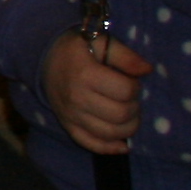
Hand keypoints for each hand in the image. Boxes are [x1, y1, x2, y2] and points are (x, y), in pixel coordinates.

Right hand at [42, 31, 152, 154]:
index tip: (132, 81)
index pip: (125, 91)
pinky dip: (110, 148)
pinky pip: (91, 144)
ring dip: (128, 128)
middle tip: (131, 99)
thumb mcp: (99, 41)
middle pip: (120, 115)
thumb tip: (147, 70)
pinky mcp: (68, 125)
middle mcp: (77, 98)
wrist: (43, 58)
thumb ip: (125, 55)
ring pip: (109, 133)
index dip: (136, 87)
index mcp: (85, 74)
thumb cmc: (76, 48)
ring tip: (128, 115)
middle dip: (134, 108)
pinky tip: (123, 144)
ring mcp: (71, 115)